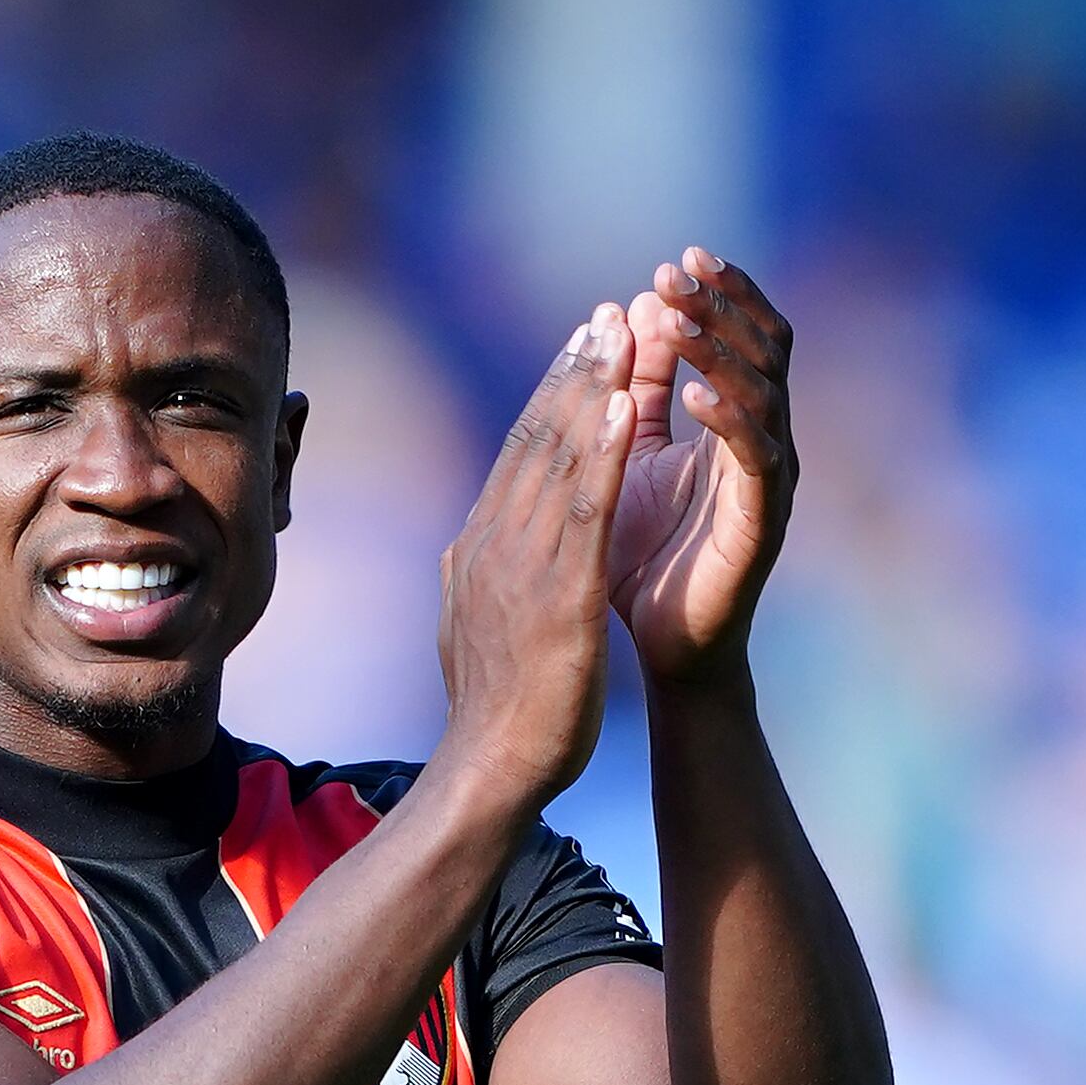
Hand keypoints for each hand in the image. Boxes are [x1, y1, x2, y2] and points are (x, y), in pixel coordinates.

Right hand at [435, 313, 636, 810]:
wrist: (490, 771)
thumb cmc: (493, 713)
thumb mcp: (471, 628)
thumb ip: (471, 581)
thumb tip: (460, 552)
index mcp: (478, 551)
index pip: (517, 458)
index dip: (550, 398)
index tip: (578, 350)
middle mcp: (494, 546)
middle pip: (536, 442)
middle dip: (573, 372)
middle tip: (606, 313)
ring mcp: (523, 569)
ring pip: (560, 462)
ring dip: (592, 391)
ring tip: (621, 333)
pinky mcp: (559, 598)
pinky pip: (585, 513)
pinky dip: (603, 456)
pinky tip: (625, 409)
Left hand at [607, 251, 796, 685]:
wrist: (663, 649)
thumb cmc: (646, 558)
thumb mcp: (629, 457)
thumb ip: (637, 389)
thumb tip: (633, 304)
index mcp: (737, 422)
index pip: (745, 336)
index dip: (719, 295)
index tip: (676, 260)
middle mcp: (766, 441)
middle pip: (764, 348)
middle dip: (722, 305)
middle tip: (676, 272)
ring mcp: (771, 481)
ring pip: (764, 393)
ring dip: (719, 352)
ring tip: (675, 321)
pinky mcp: (763, 523)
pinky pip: (757, 458)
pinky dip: (728, 422)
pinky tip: (693, 396)